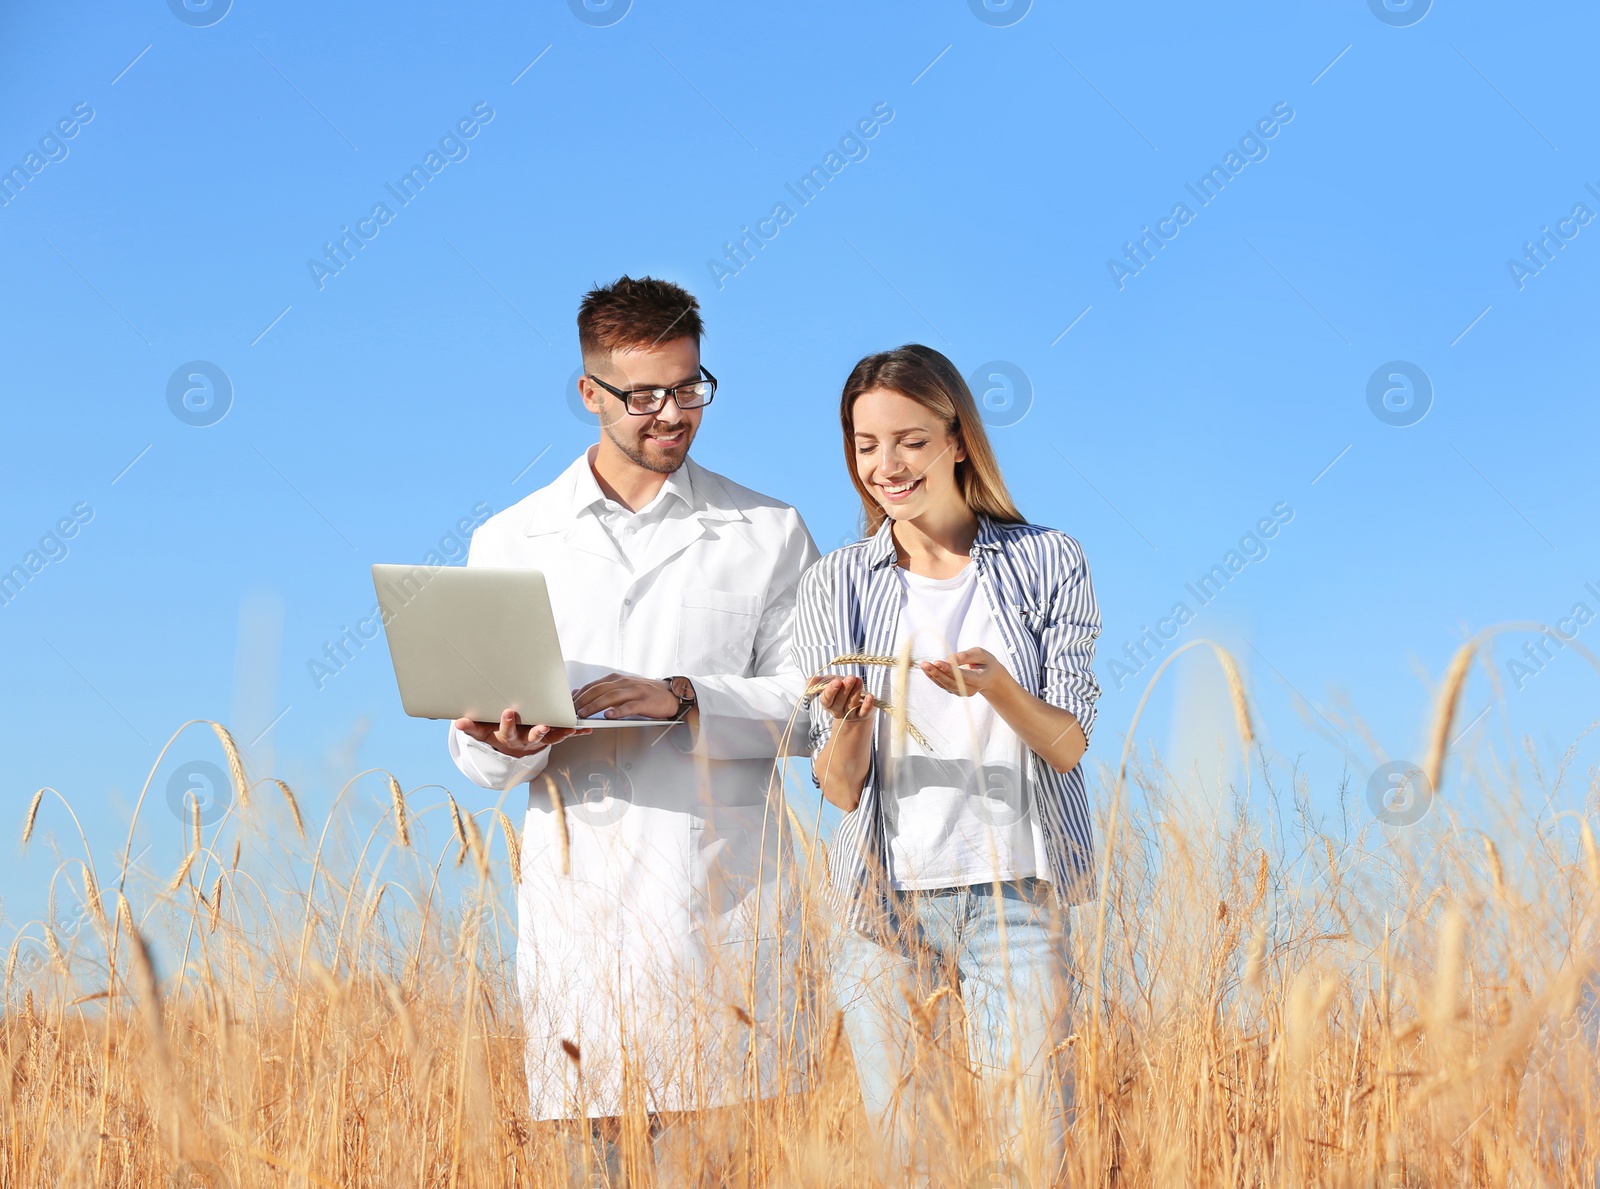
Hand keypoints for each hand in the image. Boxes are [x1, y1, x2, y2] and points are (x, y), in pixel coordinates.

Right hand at [453, 709, 589, 757]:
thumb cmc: (495, 733)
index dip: (507, 723)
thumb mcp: (481, 732)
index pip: (506, 731)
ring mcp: (540, 740)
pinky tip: (586, 729)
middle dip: (537, 730)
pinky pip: (564, 735)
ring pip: (552, 737)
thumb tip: (458, 722)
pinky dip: (575, 732)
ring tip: (572, 728)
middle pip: (532, 736)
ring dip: (562, 733)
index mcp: (508, 736)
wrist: (510, 747)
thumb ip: (471, 727)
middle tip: (542, 725)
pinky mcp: (551, 737)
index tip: (508, 712)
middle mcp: (525, 740)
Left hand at [572, 673, 681, 720]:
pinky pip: (630, 706)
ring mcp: (635, 691)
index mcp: (617, 679)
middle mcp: (624, 683)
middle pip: (599, 690)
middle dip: (583, 701)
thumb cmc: (645, 693)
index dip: (579, 695)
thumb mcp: (622, 688)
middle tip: (571, 711)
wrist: (671, 693)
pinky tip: (609, 716)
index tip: (567, 705)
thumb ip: (603, 691)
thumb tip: (579, 694)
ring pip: (612, 697)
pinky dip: (618, 711)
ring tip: (585, 714)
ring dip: (596, 706)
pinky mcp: (645, 702)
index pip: (593, 686)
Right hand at [812, 675, 876, 723]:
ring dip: (856, 691)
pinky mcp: (862, 715)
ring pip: (852, 704)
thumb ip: (819, 681)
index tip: (836, 681)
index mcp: (828, 703)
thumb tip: (808, 680)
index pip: (826, 699)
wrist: (855, 702)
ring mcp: (850, 714)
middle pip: (840, 701)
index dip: (831, 691)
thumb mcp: (830, 683)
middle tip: (850, 677)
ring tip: (859, 680)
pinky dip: (867, 705)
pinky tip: (869, 696)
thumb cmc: (841, 690)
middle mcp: (838, 710)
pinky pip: (864, 712)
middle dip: (845, 688)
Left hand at [919, 648, 1011, 697]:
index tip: (937, 662)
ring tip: (923, 665)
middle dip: (937, 673)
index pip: (962, 676)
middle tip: (925, 664)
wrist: (990, 677)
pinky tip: (926, 669)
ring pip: (945, 685)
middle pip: (951, 682)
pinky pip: (942, 684)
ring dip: (932, 675)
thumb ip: (965, 656)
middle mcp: (970, 689)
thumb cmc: (985, 662)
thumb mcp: (980, 654)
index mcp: (979, 679)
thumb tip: (949, 659)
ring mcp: (962, 692)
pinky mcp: (955, 691)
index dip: (949, 670)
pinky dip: (934, 677)